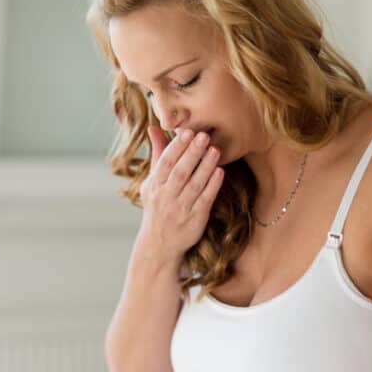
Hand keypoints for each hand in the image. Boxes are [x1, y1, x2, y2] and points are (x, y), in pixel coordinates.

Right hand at [139, 125, 223, 262]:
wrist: (159, 244)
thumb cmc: (157, 206)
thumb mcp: (152, 182)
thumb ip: (157, 155)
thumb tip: (154, 127)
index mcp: (154, 186)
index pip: (165, 163)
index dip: (176, 147)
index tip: (187, 132)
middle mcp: (166, 197)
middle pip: (180, 172)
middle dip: (192, 153)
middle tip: (204, 136)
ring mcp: (180, 209)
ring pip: (194, 185)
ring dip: (205, 167)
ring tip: (215, 150)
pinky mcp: (195, 220)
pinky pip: (204, 200)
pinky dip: (212, 186)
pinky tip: (220, 172)